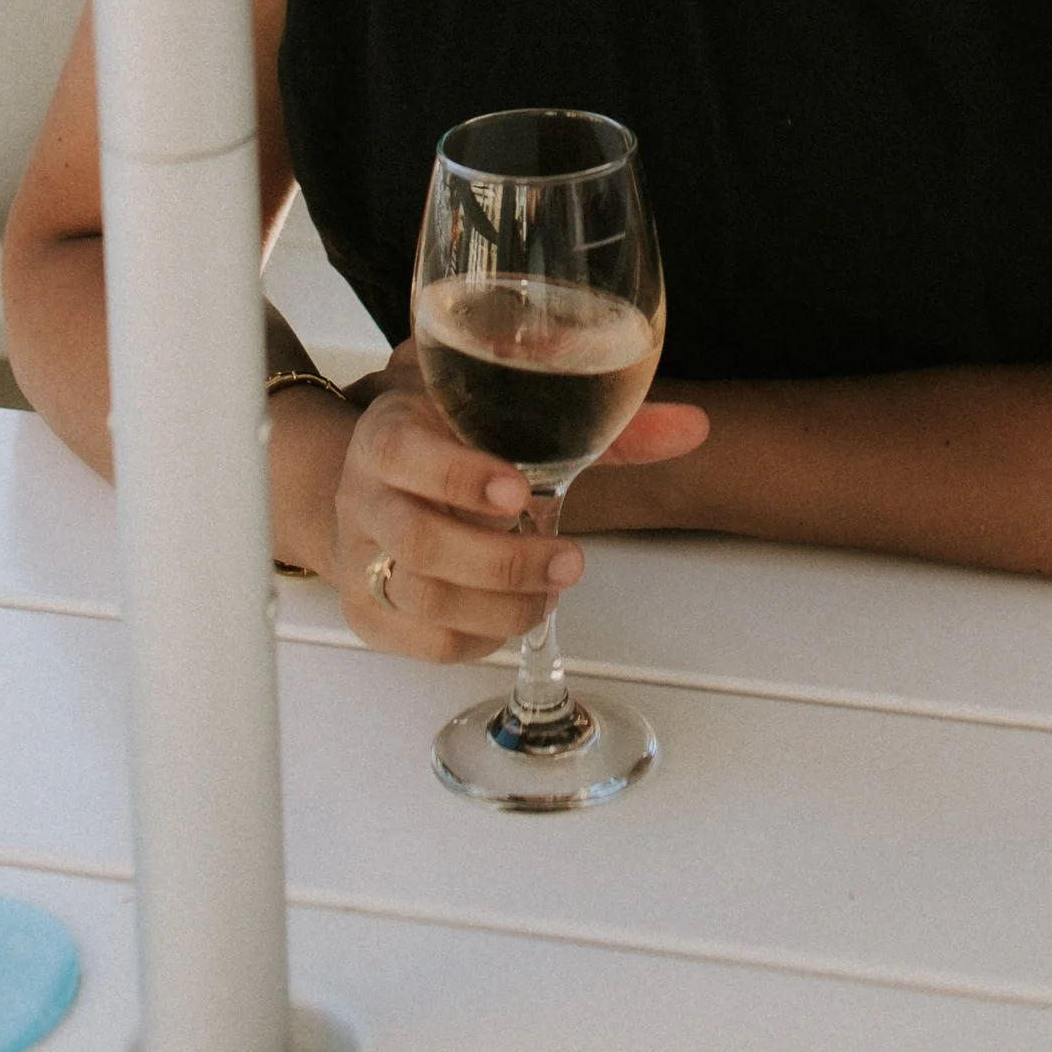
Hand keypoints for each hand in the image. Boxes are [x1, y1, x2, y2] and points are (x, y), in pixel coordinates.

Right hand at [291, 344, 706, 662]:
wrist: (371, 476)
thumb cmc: (450, 436)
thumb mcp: (505, 408)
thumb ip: (602, 423)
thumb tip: (694, 427)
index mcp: (389, 431)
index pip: (406, 454)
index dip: (460, 476)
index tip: (520, 490)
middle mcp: (363, 495)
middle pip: (421, 543)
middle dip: (504, 562)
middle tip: (569, 562)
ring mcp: (358, 558)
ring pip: (423, 600)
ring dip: (500, 605)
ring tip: (551, 591)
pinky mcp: (368, 613)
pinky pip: (424, 643)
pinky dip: (479, 636)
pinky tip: (513, 613)